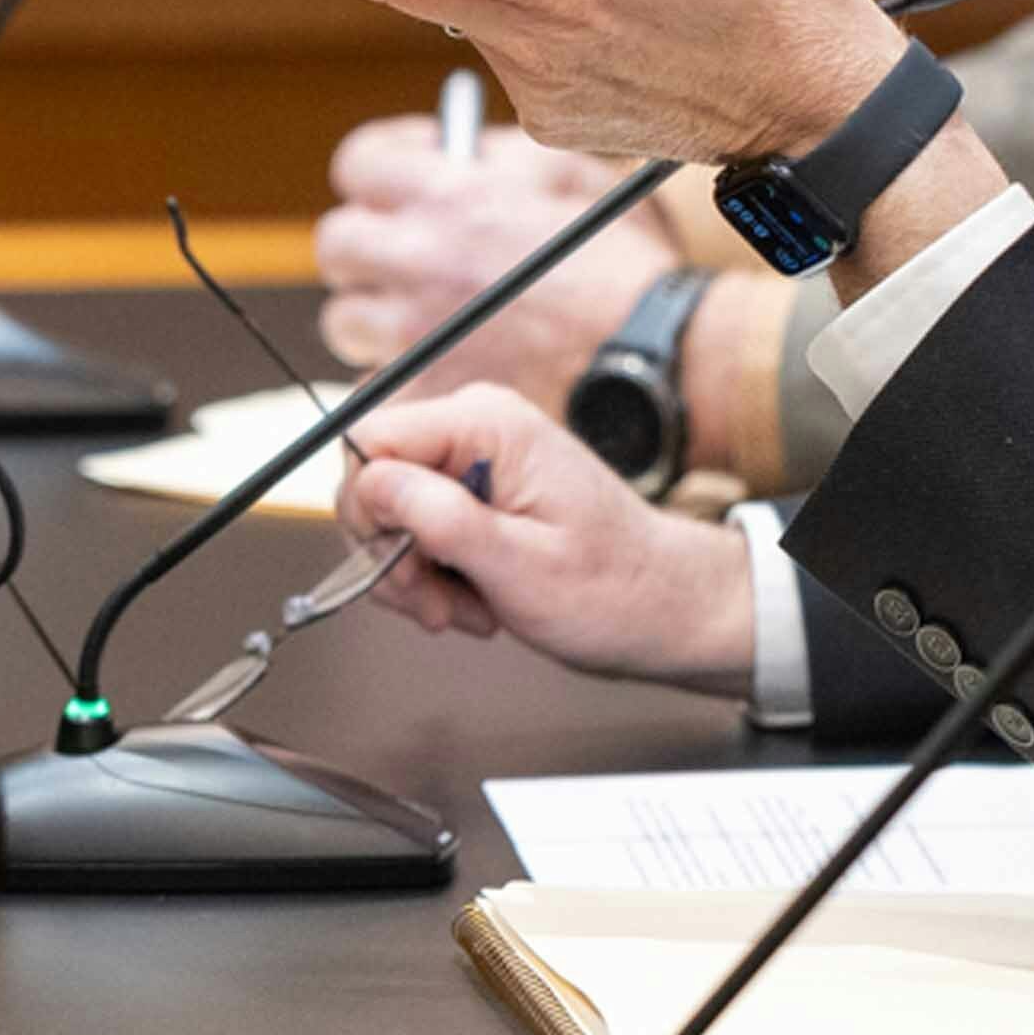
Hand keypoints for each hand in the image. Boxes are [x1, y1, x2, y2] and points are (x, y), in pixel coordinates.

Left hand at [312, 116, 681, 410]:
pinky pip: (376, 383)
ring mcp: (412, 331)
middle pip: (337, 245)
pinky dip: (401, 378)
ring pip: (346, 321)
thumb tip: (457, 151)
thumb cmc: (625, 265)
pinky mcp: (423, 392)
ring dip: (376, 317)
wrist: (652, 359)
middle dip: (367, 247)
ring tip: (424, 320)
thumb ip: (503, 157)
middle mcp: (417, 259)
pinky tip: (443, 370)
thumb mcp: (574, 175)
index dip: (377, 171)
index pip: (357, 164)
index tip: (401, 180)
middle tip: (406, 255)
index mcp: (450, 194)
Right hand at [330, 384, 756, 694]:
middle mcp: (477, 426)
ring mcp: (477, 457)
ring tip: (469, 610)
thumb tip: (369, 482)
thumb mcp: (520, 567)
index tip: (405, 566)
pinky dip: (434, 576)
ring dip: (416, 577)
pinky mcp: (477, 490)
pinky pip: (418, 528)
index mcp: (488, 424)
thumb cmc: (612, 592)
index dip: (370, 509)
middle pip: (373, 480)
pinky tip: (476, 602)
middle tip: (439, 607)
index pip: (370, 438)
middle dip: (393, 555)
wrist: (664, 608)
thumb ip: (440, 520)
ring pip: (390, 514)